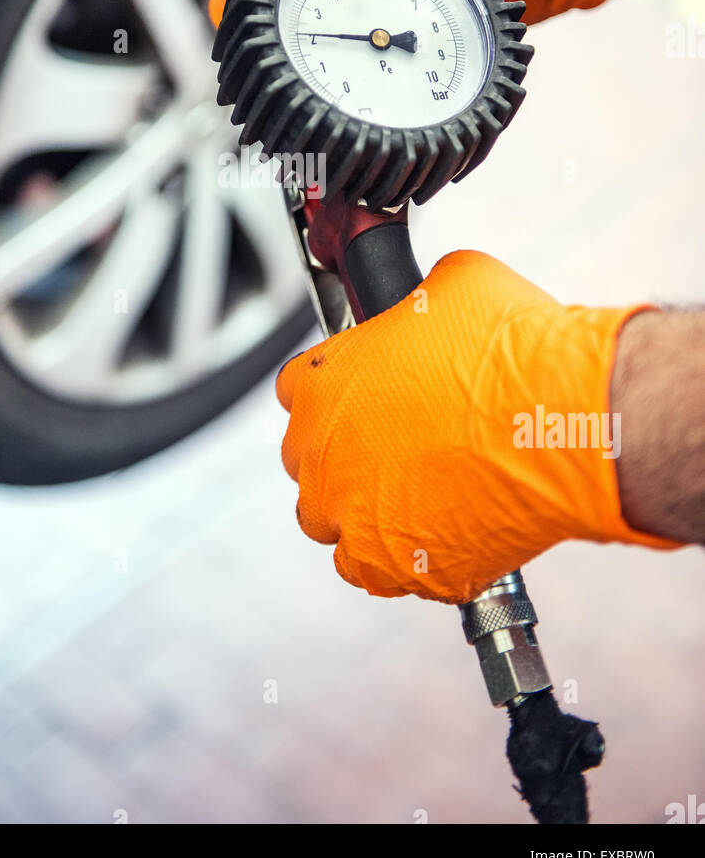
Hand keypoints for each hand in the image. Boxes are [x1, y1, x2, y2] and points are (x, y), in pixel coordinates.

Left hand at [276, 250, 674, 604]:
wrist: (560, 416)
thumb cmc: (511, 349)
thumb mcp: (454, 284)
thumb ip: (417, 305)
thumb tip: (429, 307)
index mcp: (321, 383)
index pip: (298, 390)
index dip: (338, 393)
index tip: (369, 397)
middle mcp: (321, 453)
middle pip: (310, 460)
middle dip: (346, 455)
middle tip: (400, 447)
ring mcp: (352, 517)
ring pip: (332, 523)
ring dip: (362, 511)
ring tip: (417, 497)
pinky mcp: (396, 567)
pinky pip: (374, 573)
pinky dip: (397, 561)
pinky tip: (433, 537)